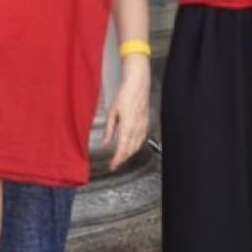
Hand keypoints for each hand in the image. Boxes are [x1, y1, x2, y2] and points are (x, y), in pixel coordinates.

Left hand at [103, 54, 150, 170]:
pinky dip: (136, 146)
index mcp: (127, 127)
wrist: (138, 85)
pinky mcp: (146, 123)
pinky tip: (133, 146)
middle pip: (130, 150)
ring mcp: (143, 126)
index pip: (122, 149)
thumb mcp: (112, 112)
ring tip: (122, 157)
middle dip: (123, 159)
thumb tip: (106, 140)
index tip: (112, 166)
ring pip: (137, 146)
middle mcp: (137, 128)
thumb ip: (109, 128)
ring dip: (129, 153)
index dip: (117, 160)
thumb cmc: (126, 94)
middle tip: (115, 164)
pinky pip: (142, 139)